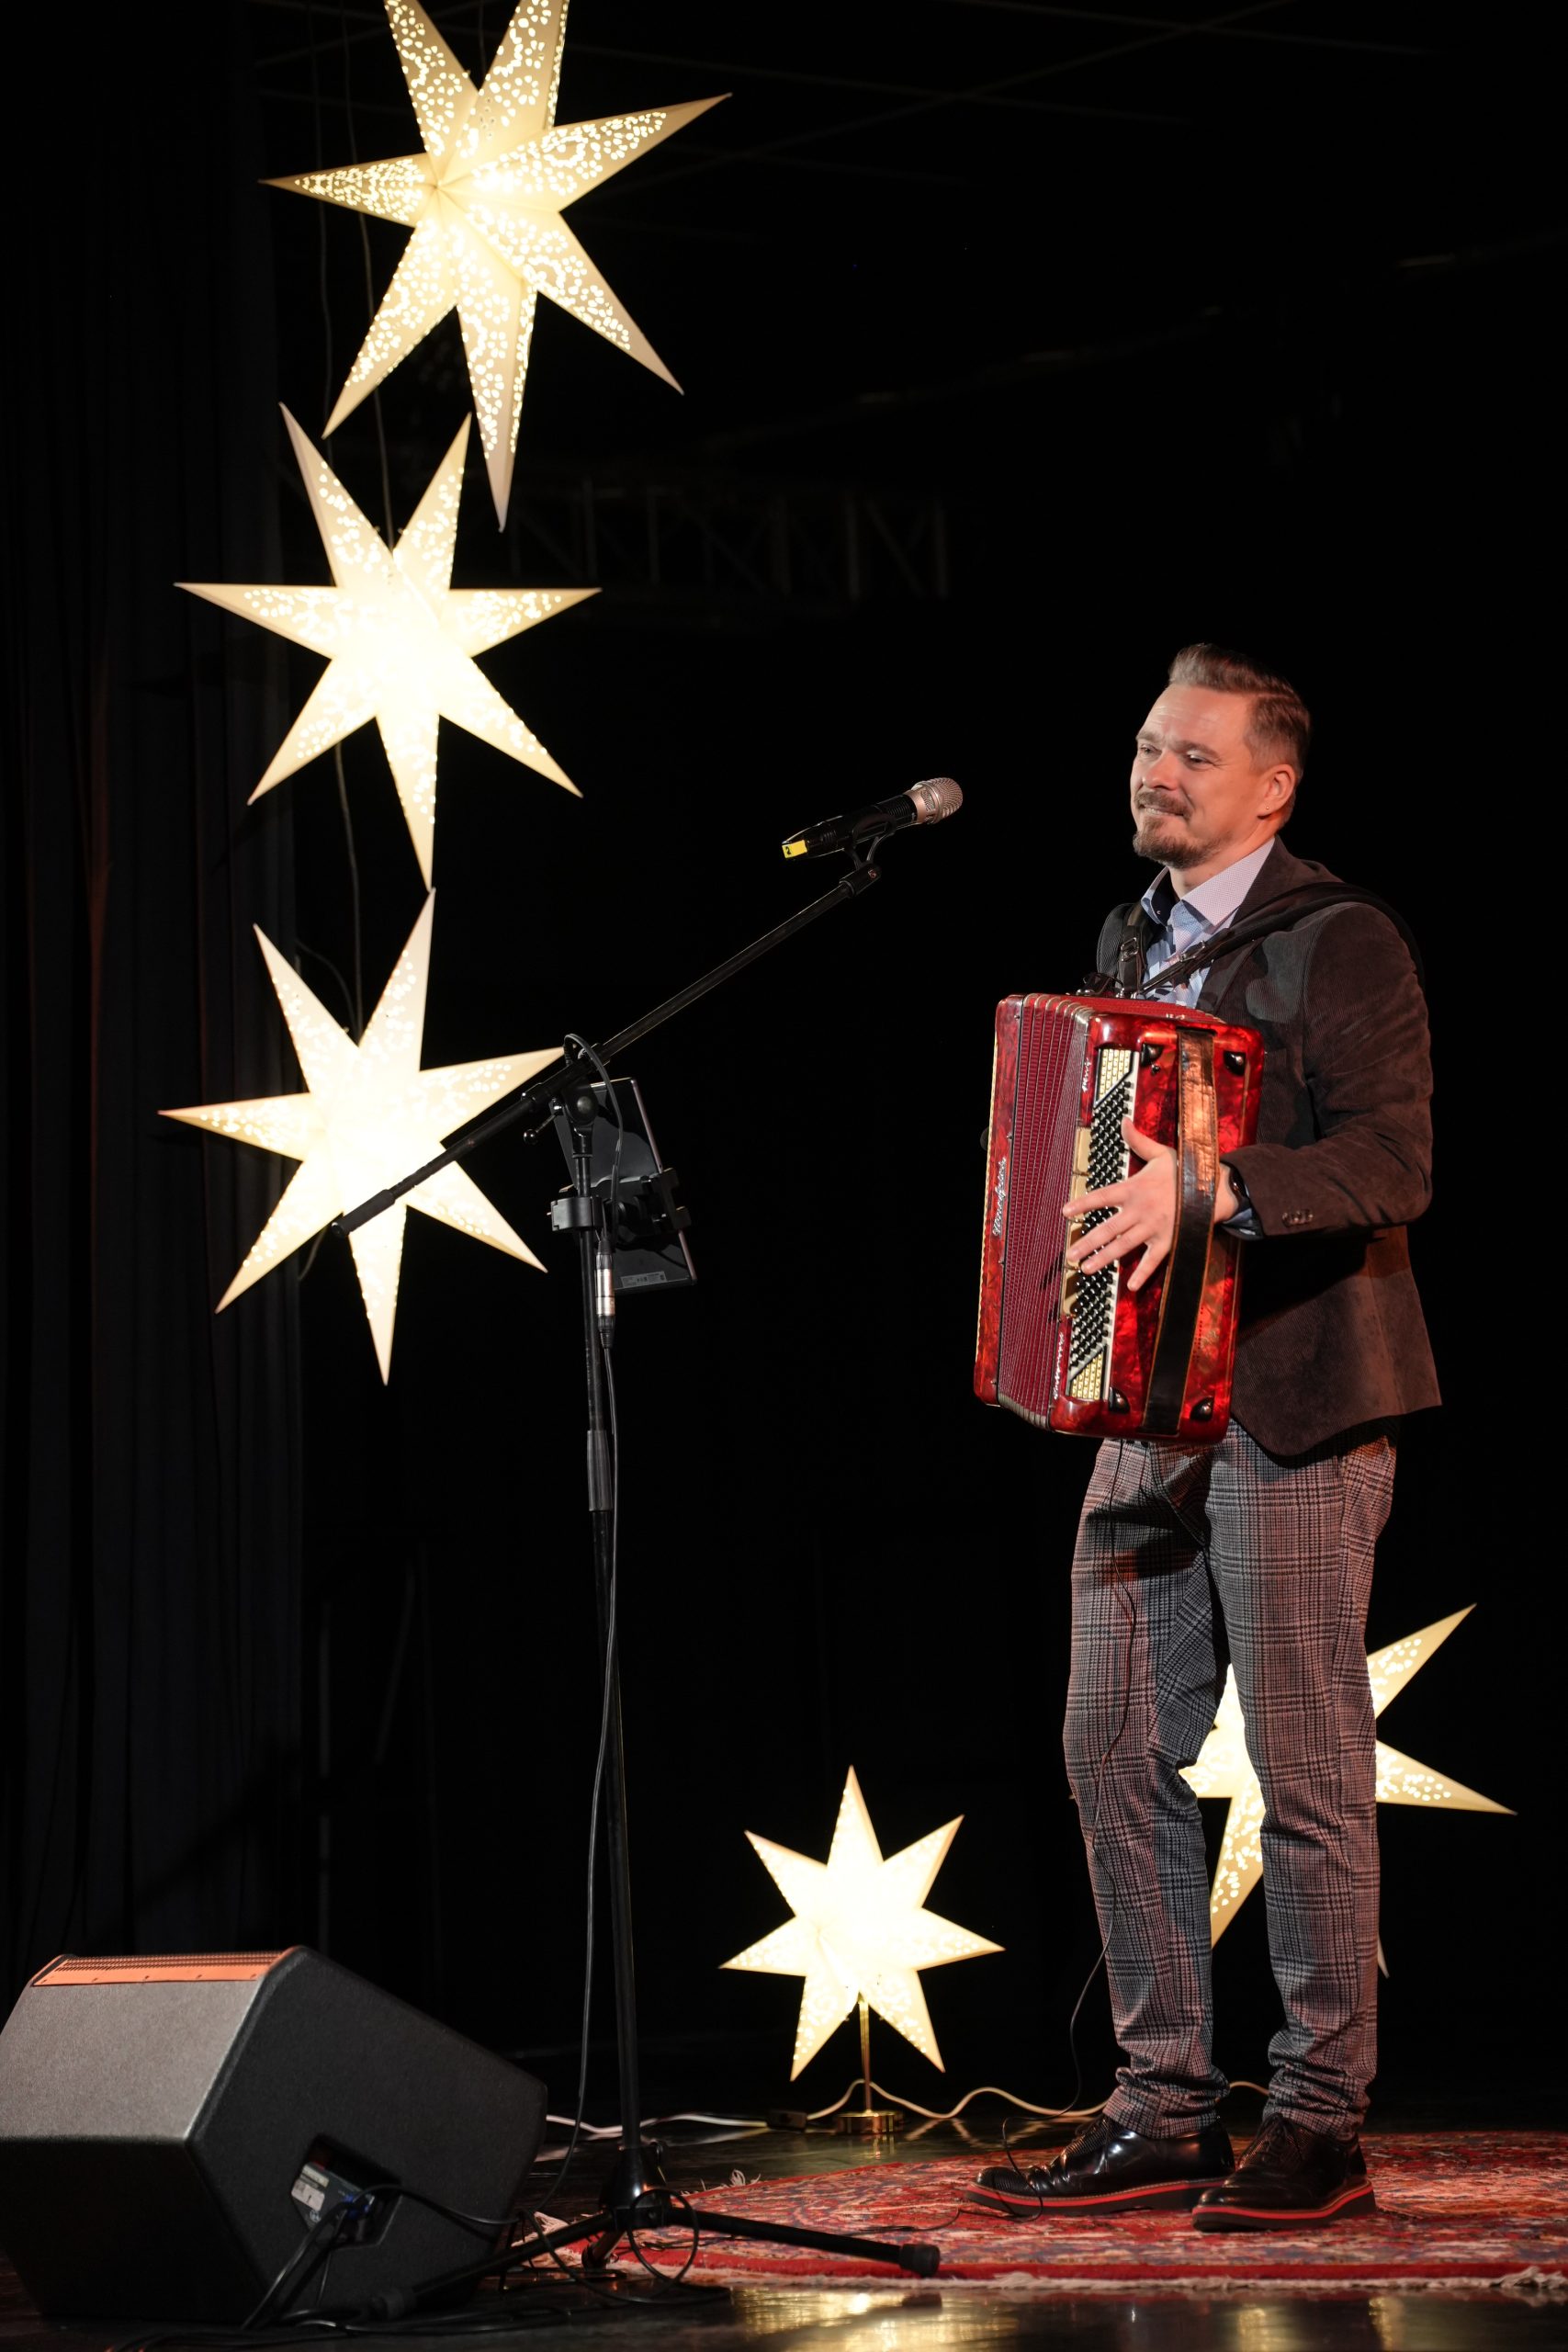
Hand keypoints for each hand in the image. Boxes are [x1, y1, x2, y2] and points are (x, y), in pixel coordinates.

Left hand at [1062, 1119, 1238, 1293]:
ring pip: (1124, 1246)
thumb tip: (1123, 1121)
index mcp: (1135, 1188)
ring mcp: (1153, 1227)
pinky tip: (1130, 1286)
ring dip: (1104, 1258)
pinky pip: (1153, 1260)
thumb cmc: (1184, 1170)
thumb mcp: (1160, 1153)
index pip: (1102, 1197)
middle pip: (1108, 1228)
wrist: (1213, 1187)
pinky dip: (1143, 1273)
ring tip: (1086, 1268)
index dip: (1083, 1204)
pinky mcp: (1168, 1240)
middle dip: (1087, 1241)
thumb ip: (1138, 1141)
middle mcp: (1140, 1210)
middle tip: (1070, 1254)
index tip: (1065, 1213)